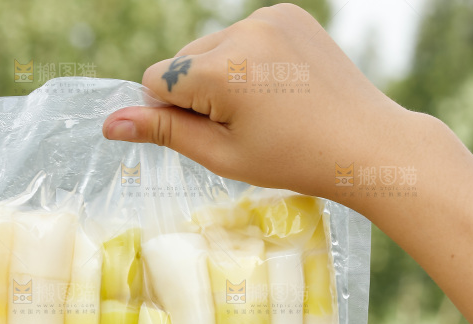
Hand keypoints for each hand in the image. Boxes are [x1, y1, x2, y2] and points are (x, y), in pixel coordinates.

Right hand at [102, 3, 412, 202]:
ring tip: (263, 108)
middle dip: (197, 92)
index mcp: (223, 71)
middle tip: (242, 125)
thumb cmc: (290, 160)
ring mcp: (269, 17)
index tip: (210, 133)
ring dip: (221, 75)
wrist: (363, 143)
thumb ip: (165, 133)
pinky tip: (277, 87)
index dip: (173, 113)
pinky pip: (244, 35)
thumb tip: (110, 123)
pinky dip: (248, 60)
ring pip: (212, 46)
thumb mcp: (222, 156)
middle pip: (184, 60)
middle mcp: (243, 31)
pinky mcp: (289, 13)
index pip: (158, 79)